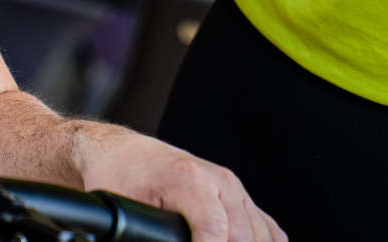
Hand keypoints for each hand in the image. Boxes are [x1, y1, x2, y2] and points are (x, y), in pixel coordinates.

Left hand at [71, 123, 284, 241]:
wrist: (123, 155)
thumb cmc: (120, 177)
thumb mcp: (126, 211)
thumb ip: (146, 231)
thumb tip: (156, 240)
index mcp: (190, 179)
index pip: (215, 231)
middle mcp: (219, 181)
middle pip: (242, 236)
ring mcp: (233, 188)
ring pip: (262, 233)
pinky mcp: (239, 196)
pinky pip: (268, 227)